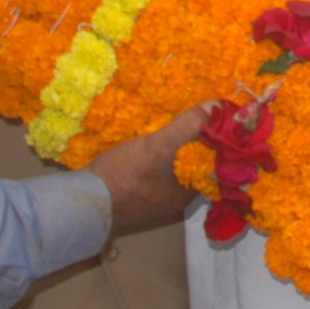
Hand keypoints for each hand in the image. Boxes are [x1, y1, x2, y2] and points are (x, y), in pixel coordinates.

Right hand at [87, 102, 214, 231]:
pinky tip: (158, 138)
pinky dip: (165, 154)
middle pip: (200, 164)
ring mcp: (158, 196)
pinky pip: (162, 170)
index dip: (223, 140)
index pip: (219, 163)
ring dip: (183, 146)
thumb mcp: (159, 147)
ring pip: (180, 166)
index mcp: (190, 190)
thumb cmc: (126, 177)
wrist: (86, 202)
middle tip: (203, 113)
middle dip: (203, 141)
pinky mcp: (140, 191)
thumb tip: (216, 106)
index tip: (223, 117)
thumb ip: (188, 127)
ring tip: (183, 120)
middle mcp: (178, 196)